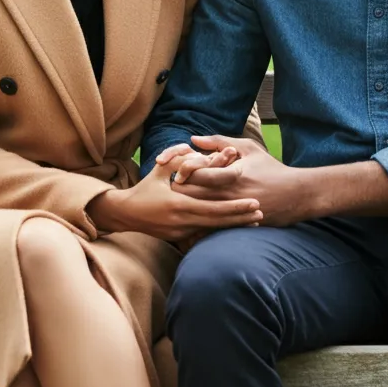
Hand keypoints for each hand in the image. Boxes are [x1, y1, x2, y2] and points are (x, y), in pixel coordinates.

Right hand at [86, 159, 262, 241]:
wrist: (126, 214)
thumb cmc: (143, 189)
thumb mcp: (159, 170)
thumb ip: (177, 159)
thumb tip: (195, 148)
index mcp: (179, 204)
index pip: (214, 208)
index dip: (235, 207)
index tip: (254, 202)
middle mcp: (182, 221)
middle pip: (218, 222)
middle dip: (241, 218)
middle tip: (261, 212)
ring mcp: (181, 232)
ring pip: (212, 230)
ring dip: (233, 226)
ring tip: (254, 222)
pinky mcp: (179, 238)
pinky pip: (202, 235)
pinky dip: (219, 232)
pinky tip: (234, 230)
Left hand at [171, 135, 308, 226]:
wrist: (296, 195)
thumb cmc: (270, 168)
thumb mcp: (247, 148)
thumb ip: (219, 141)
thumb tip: (193, 139)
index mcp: (233, 174)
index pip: (200, 174)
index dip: (184, 172)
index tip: (177, 172)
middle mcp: (232, 195)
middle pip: (196, 195)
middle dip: (181, 191)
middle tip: (171, 188)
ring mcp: (235, 212)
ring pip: (201, 212)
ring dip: (187, 207)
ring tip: (177, 203)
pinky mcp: (238, 225)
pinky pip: (213, 228)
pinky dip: (200, 225)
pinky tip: (191, 222)